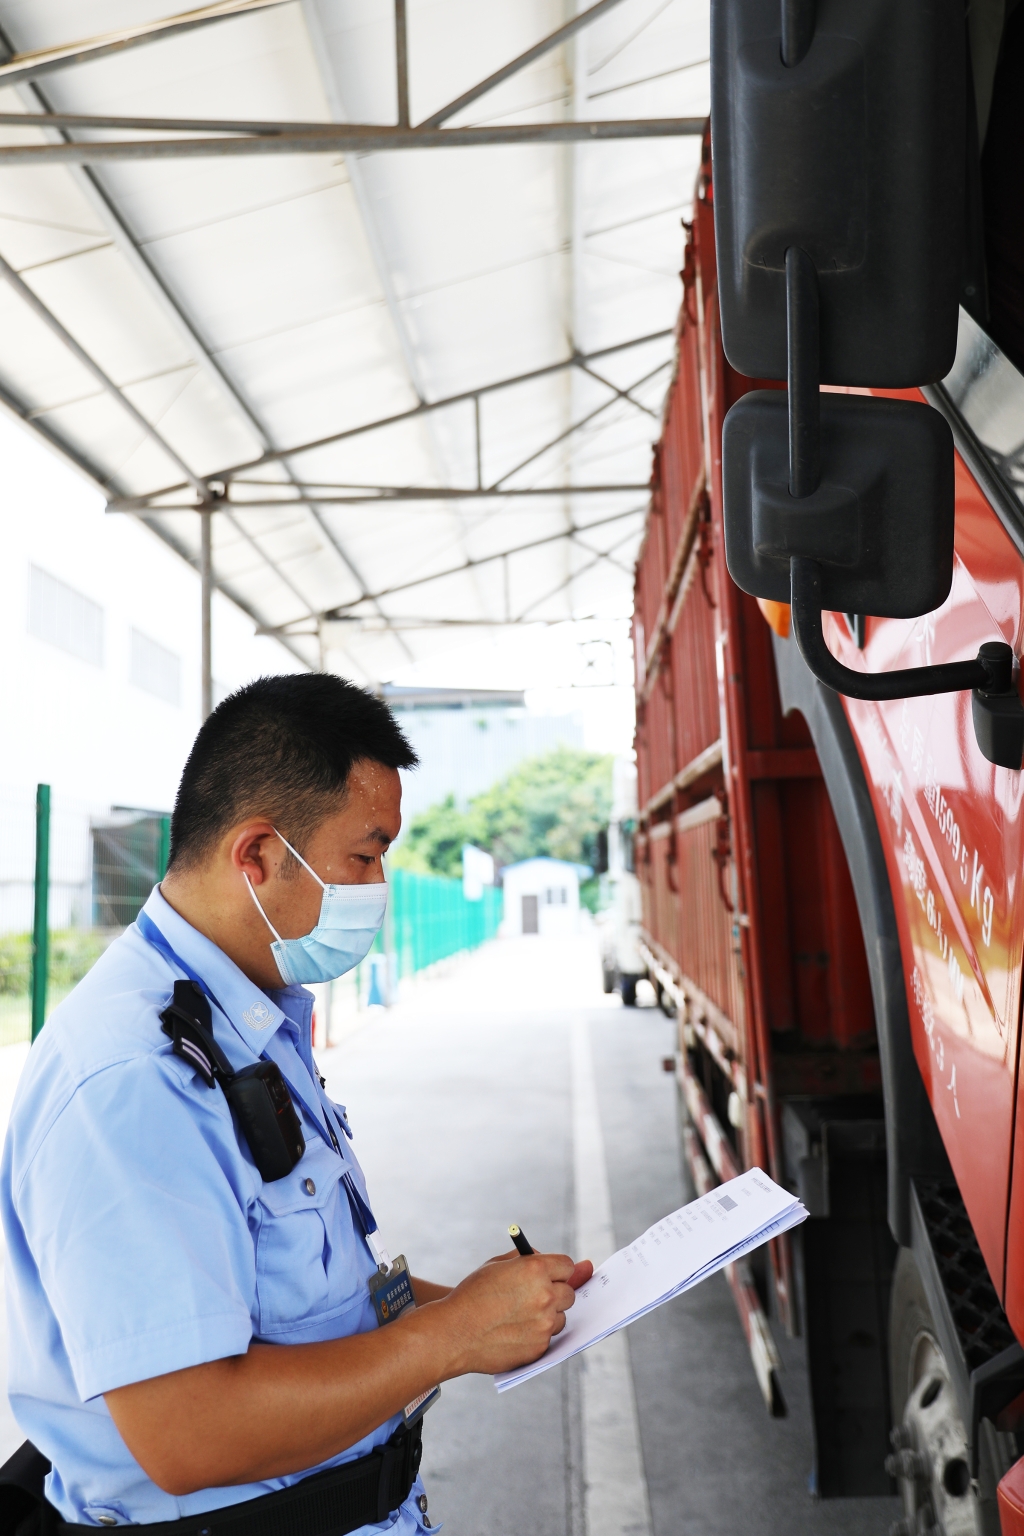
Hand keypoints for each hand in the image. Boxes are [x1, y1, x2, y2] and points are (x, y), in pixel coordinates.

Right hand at [433, 1249, 593, 1376]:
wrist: (454, 1332)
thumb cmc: (473, 1295)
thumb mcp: (497, 1265)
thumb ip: (526, 1259)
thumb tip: (547, 1259)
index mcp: (535, 1269)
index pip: (566, 1266)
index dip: (557, 1271)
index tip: (551, 1276)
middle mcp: (545, 1295)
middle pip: (569, 1293)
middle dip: (555, 1293)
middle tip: (535, 1297)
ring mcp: (544, 1323)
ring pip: (561, 1317)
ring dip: (548, 1316)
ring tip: (519, 1317)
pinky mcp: (540, 1347)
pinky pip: (548, 1338)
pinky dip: (537, 1335)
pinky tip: (515, 1332)